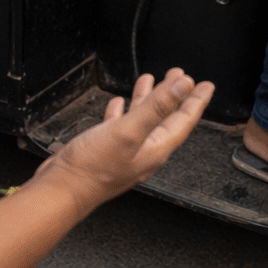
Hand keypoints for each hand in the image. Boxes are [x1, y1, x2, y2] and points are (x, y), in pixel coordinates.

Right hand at [32, 70, 213, 213]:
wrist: (61, 190)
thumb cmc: (93, 169)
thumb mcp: (129, 131)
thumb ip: (157, 106)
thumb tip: (184, 86)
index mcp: (155, 148)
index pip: (184, 121)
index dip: (196, 101)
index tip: (206, 86)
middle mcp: (143, 151)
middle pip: (166, 118)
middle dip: (175, 96)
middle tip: (182, 77)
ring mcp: (125, 152)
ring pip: (143, 120)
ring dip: (149, 99)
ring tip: (151, 80)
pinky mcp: (106, 150)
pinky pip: (120, 126)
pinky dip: (122, 111)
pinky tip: (118, 103)